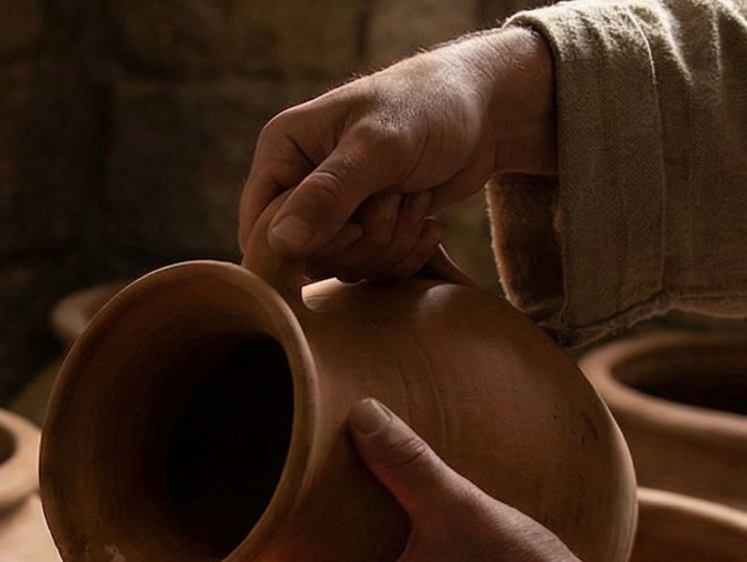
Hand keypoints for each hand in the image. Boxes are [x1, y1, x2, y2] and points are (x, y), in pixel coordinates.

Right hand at [238, 27, 556, 283]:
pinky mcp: (364, 230)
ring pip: (341, 267)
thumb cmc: (429, 107)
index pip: (261, 229)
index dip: (307, 242)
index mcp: (283, 150)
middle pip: (305, 257)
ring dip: (390, 242)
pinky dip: (405, 253)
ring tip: (416, 198)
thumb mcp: (380, 146)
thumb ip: (329, 194)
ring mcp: (333, 210)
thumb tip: (280, 244)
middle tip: (399, 196)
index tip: (356, 223)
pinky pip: (370, 270)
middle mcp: (299, 182)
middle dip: (364, 238)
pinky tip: (429, 222)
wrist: (485, 110)